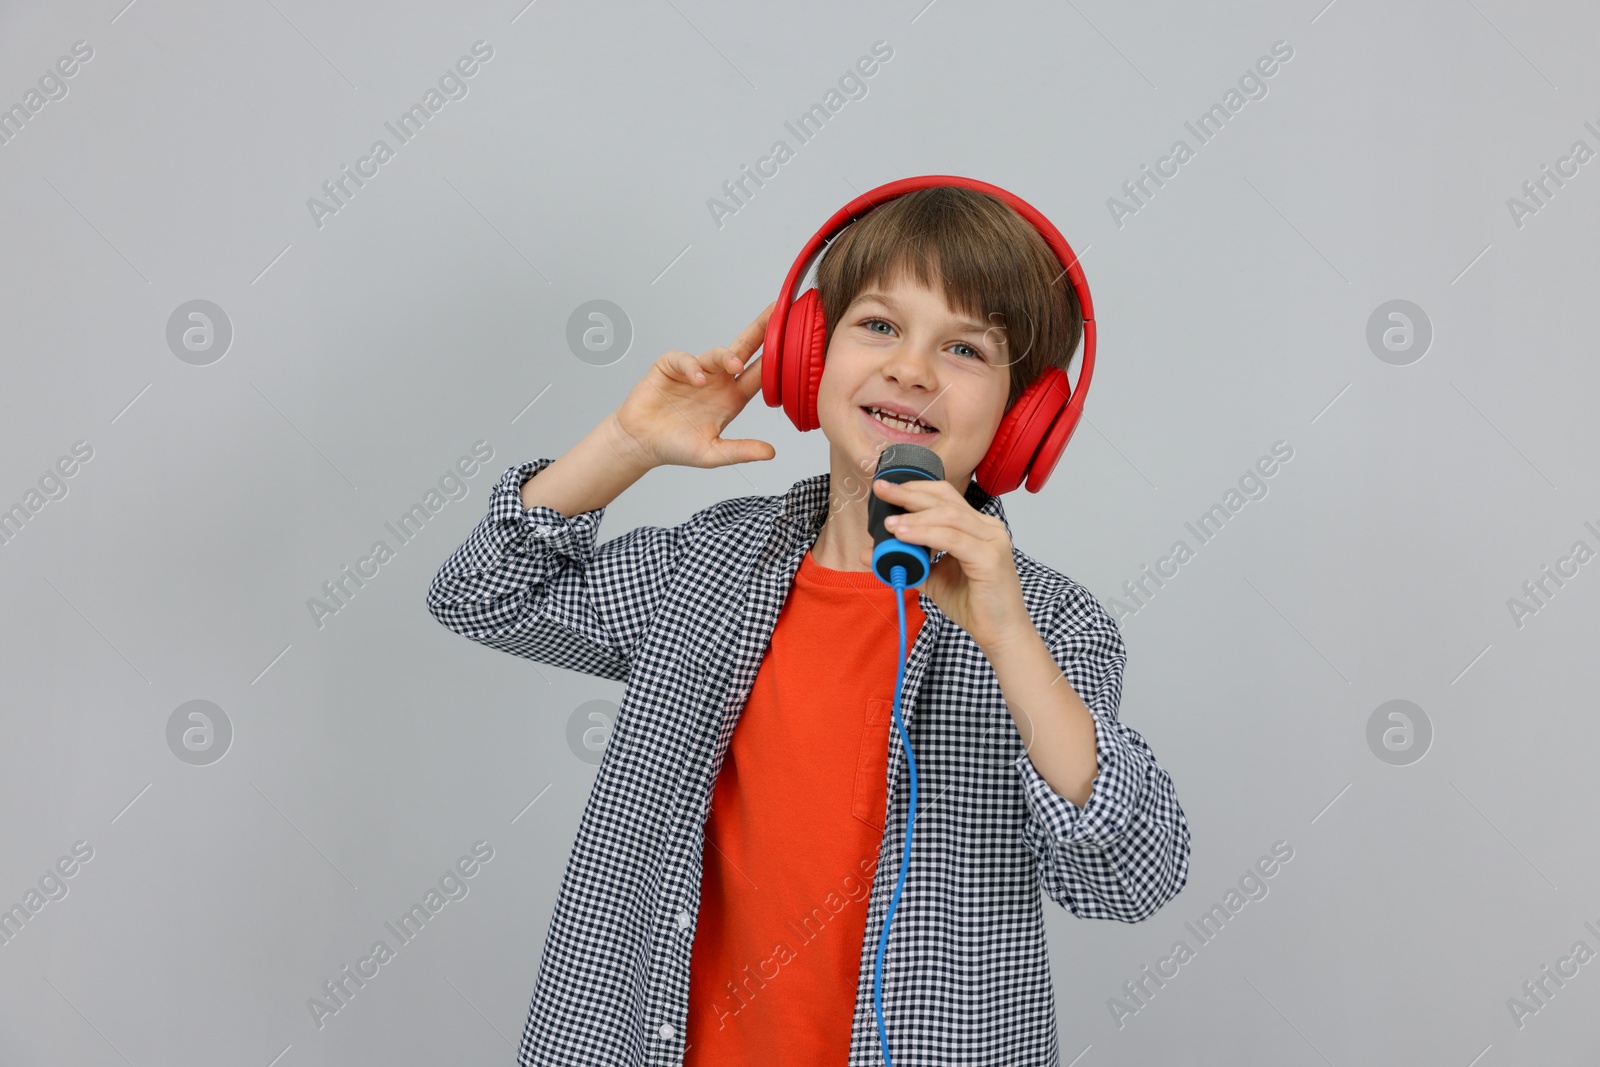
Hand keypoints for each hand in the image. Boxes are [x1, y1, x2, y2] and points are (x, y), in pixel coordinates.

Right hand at [607, 302, 776, 470]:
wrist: (640, 443)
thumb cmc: (676, 447)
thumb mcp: (713, 453)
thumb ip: (741, 451)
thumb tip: (771, 453)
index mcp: (733, 398)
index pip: (760, 372)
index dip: (776, 356)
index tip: (793, 339)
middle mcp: (718, 381)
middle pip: (743, 349)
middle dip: (760, 330)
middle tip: (776, 312)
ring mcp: (695, 372)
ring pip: (716, 353)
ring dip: (726, 356)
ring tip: (734, 365)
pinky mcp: (671, 367)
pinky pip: (684, 359)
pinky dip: (692, 366)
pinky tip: (697, 379)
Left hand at [858, 477, 1034, 654]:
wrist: (999, 634)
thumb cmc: (974, 605)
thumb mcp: (933, 579)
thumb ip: (906, 563)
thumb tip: (870, 553)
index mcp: (977, 527)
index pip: (944, 496)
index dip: (914, 488)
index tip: (885, 488)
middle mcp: (987, 528)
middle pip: (945, 499)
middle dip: (909, 493)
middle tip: (881, 490)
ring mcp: (992, 540)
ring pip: (948, 516)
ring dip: (914, 517)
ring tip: (888, 523)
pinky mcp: (990, 558)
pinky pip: (952, 539)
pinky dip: (925, 535)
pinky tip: (904, 535)